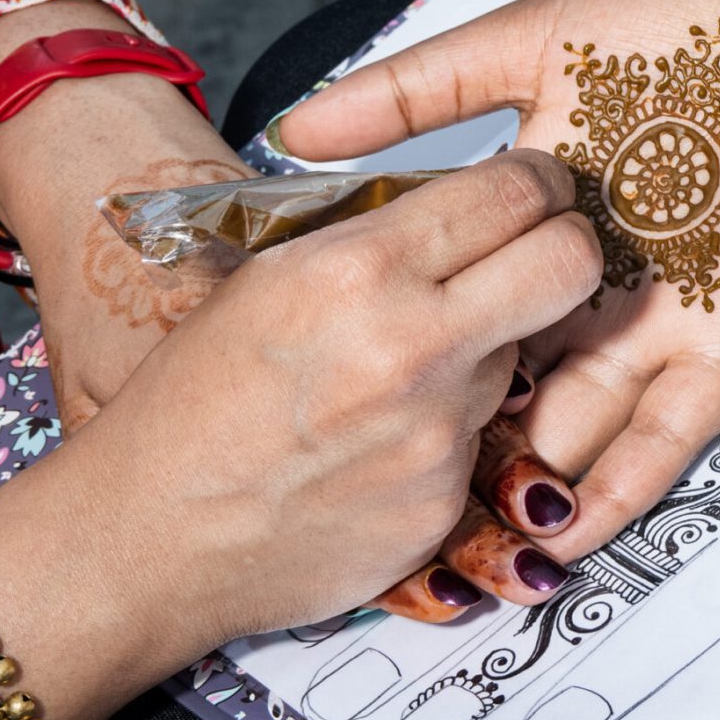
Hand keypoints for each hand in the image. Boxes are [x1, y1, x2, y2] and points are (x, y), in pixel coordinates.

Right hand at [0, 4, 589, 621]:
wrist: (150, 535)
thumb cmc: (187, 407)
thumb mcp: (264, 280)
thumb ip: (364, 239)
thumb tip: (442, 207)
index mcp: (357, 270)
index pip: (512, 191)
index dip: (533, 184)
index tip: (529, 191)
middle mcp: (414, 346)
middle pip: (569, 263)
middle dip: (566, 249)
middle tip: (534, 258)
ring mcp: (439, 434)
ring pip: (528, 357)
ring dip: (494, 350)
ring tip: (406, 372)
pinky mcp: (446, 505)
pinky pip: (486, 444)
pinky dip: (452, 434)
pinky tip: (383, 442)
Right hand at [277, 0, 719, 557]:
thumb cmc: (681, 8)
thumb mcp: (523, 43)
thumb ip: (412, 92)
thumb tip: (295, 128)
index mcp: (544, 226)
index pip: (467, 314)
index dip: (413, 368)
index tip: (337, 427)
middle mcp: (598, 283)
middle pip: (523, 382)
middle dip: (470, 451)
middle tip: (391, 518)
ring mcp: (666, 310)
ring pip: (594, 419)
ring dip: (546, 485)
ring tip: (472, 559)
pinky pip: (682, 417)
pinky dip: (635, 471)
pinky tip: (583, 526)